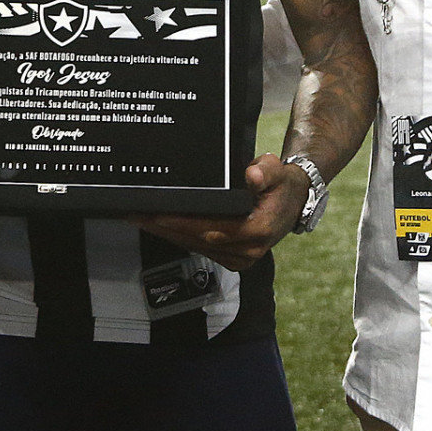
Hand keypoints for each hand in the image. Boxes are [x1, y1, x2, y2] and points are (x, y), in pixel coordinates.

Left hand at [132, 154, 308, 271]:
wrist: (294, 202)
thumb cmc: (282, 185)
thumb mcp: (278, 171)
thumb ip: (266, 171)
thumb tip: (252, 176)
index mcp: (258, 230)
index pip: (213, 228)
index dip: (183, 223)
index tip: (159, 215)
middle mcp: (248, 249)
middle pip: (198, 240)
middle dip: (165, 228)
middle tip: (137, 215)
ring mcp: (241, 258)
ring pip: (196, 247)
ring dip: (168, 234)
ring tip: (141, 219)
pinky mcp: (234, 259)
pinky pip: (201, 249)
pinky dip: (180, 238)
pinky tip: (161, 227)